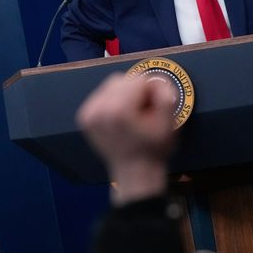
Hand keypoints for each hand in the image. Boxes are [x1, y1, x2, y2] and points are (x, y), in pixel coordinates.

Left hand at [77, 74, 175, 203]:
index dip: (150, 91)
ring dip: (123, 93)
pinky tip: (119, 117)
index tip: (153, 108)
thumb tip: (156, 80)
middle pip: (121, 79)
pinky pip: (101, 95)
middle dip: (135, 90)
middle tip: (143, 111)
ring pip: (110, 85)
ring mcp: (89, 114)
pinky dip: (112, 100)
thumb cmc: (154, 150)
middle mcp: (99, 109)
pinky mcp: (84, 117)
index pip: (138, 80)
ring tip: (131, 114)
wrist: (135, 172)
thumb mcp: (169, 124)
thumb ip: (165, 96)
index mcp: (119, 111)